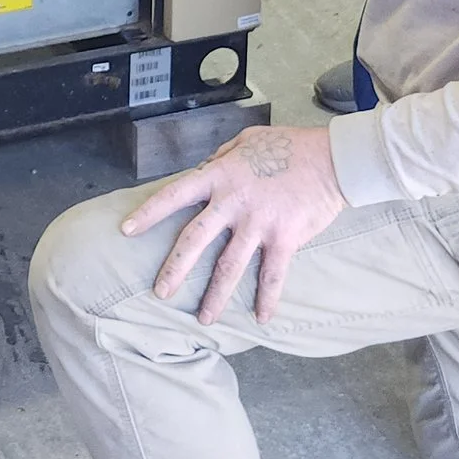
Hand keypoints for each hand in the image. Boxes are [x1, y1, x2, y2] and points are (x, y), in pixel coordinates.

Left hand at [120, 126, 347, 324]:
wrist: (331, 159)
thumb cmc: (289, 145)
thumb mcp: (246, 140)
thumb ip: (221, 157)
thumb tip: (204, 169)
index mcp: (219, 176)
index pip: (174, 195)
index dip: (148, 213)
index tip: (126, 230)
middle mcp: (233, 203)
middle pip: (194, 240)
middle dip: (175, 269)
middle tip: (160, 293)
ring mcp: (258, 223)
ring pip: (229, 266)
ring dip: (216, 296)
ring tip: (204, 318)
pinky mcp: (284, 239)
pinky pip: (272, 276)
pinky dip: (267, 299)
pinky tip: (261, 318)